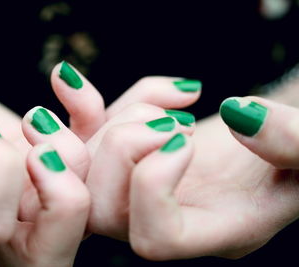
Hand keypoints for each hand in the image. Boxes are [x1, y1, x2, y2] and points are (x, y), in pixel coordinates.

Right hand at [0, 63, 88, 265]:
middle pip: (50, 254)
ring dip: (75, 155)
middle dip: (64, 195)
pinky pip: (89, 161)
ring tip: (38, 115)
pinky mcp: (41, 167)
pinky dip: (91, 118)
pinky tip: (63, 80)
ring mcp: (23, 197)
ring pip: (80, 210)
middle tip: (38, 147)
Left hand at [39, 61, 298, 260]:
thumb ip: (290, 141)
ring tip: (167, 101)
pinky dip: (78, 104)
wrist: (272, 133)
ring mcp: (139, 190)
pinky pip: (82, 139)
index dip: (154, 184)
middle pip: (105, 210)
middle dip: (127, 146)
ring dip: (113, 122)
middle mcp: (168, 217)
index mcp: (214, 229)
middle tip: (175, 120)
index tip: (186, 136)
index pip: (154, 238)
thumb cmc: (297, 153)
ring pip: (85, 175)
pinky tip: (70, 78)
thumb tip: (240, 115)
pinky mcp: (126, 159)